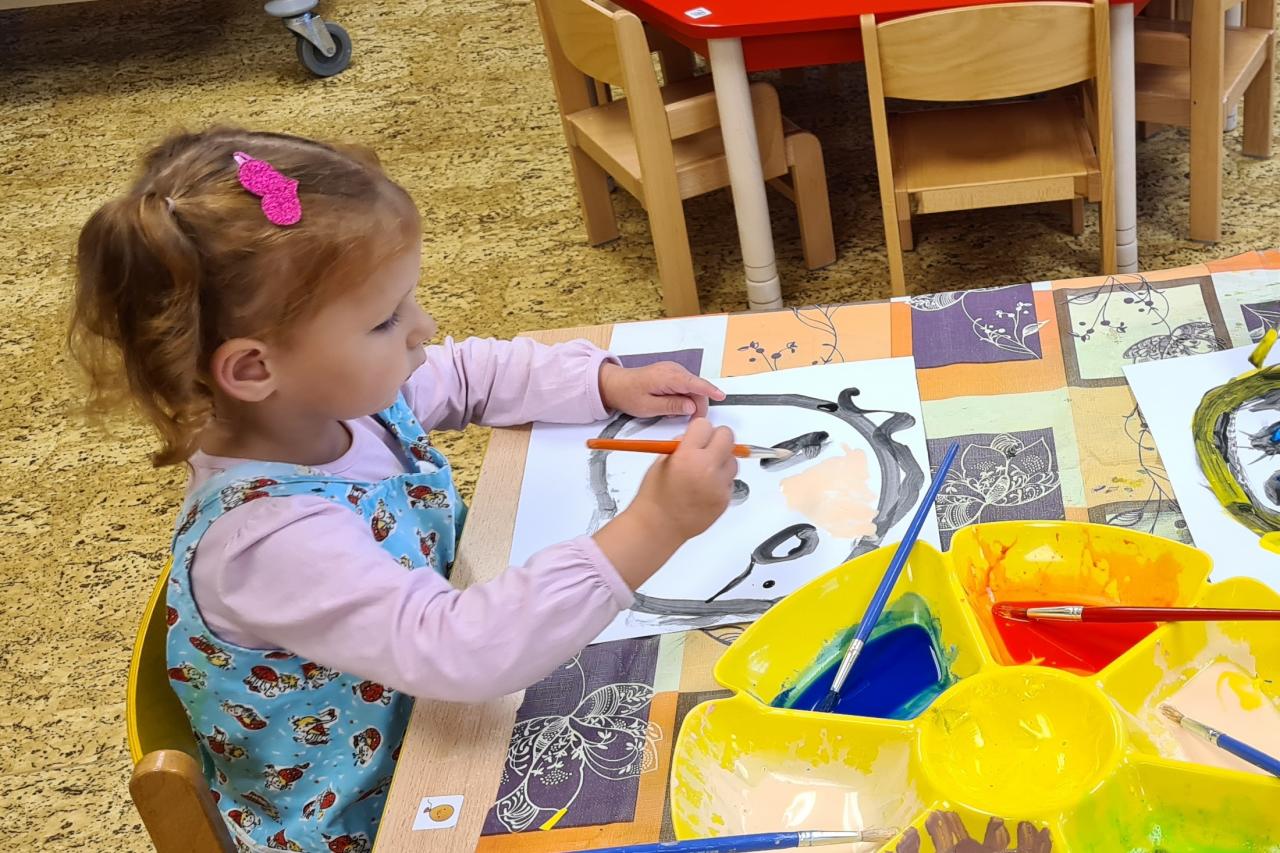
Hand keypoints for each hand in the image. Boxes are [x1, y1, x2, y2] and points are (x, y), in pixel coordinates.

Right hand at [593, 419, 738, 588]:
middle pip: (727, 436)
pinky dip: (721, 479)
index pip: (705, 425)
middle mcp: (707, 468)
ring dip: (722, 460)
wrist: (659, 527)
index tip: (697, 435)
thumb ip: (681, 445)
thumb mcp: (661, 461)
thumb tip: (695, 436)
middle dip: (716, 439)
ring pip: (733, 459)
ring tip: (704, 470)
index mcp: (687, 455)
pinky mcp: (725, 499)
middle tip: (707, 447)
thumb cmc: (655, 497)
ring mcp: (719, 485)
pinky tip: (705, 486)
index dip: (699, 430)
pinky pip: (731, 480)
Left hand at [598, 361, 725, 417]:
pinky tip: (672, 406)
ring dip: (689, 403)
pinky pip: (685, 386)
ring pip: (692, 388)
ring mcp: (673, 371)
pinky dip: (683, 398)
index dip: (709, 390)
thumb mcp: (649, 406)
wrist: (615, 384)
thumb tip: (691, 407)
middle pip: (697, 388)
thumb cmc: (628, 394)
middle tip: (690, 422)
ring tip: (672, 413)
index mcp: (668, 377)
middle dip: (698, 405)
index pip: (694, 383)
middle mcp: (673, 370)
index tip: (721, 396)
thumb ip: (672, 406)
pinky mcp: (672, 374)